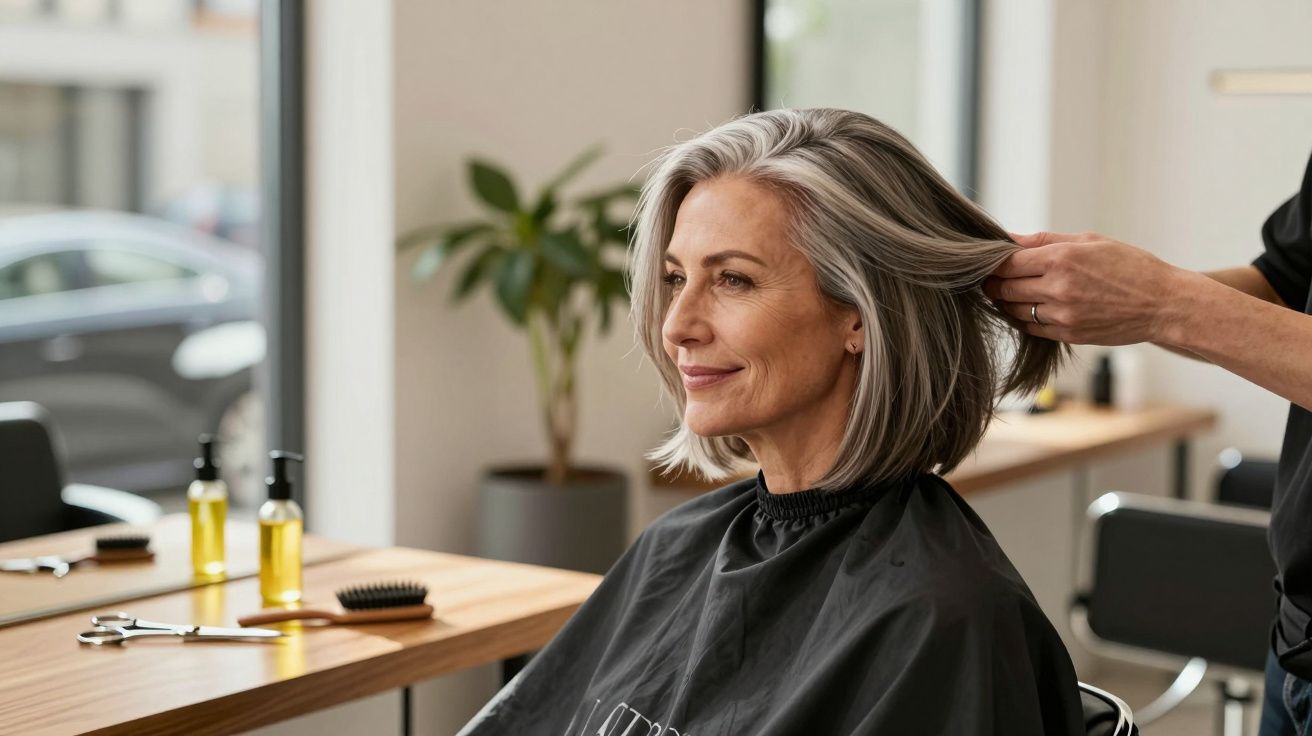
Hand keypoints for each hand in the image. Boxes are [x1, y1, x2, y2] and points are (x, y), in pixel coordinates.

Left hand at [982, 231, 1190, 345]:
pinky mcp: (1068, 335)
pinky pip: (1031, 328)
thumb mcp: (1090, 241)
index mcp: (1061, 259)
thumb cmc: (1129, 266)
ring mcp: (1062, 315)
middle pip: (1004, 288)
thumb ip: (1045, 240)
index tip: (990, 262)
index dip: (993, 263)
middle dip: (994, 284)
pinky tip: (1031, 308)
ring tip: (1012, 293)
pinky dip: (1024, 319)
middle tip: (992, 279)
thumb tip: (1009, 238)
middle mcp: (1058, 288)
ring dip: (1006, 303)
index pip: (1006, 263)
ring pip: (1014, 311)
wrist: (1163, 303)